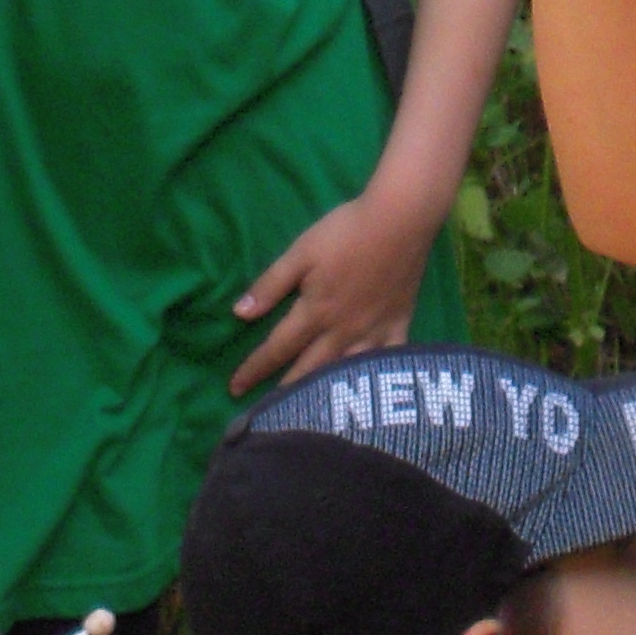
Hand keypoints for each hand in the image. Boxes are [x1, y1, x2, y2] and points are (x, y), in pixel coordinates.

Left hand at [231, 188, 440, 394]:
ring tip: (309, 415)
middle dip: (284, 393)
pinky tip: (370, 398)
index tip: (234, 389)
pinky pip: (386, 364)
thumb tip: (238, 314)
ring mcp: (373, 333)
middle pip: (309, 370)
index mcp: (315, 313)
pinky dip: (375, 382)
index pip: (277, 348)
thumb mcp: (301, 252)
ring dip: (325, 396)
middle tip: (267, 415)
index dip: (254, 369)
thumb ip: (270, 285)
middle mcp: (342, 332)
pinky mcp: (398, 327)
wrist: (401, 219)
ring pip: (345, 374)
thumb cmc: (346, 232)